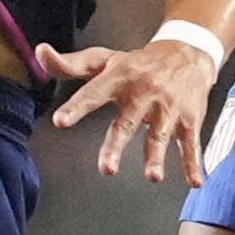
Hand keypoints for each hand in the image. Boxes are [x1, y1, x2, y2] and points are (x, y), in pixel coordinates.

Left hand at [41, 32, 223, 184]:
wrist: (188, 53)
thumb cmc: (138, 63)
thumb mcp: (105, 59)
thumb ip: (70, 64)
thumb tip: (39, 53)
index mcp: (118, 78)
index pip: (93, 93)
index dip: (76, 107)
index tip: (60, 121)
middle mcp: (143, 93)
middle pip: (127, 122)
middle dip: (116, 145)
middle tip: (107, 169)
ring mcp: (167, 108)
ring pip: (159, 136)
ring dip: (156, 157)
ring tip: (152, 177)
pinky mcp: (188, 119)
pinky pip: (191, 144)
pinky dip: (194, 163)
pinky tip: (195, 181)